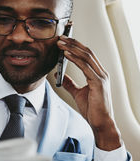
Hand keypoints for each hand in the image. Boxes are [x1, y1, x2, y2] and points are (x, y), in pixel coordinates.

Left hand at [57, 36, 120, 150]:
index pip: (87, 55)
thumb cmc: (92, 110)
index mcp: (98, 74)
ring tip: (60, 43)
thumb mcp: (78, 93)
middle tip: (60, 37)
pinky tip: (66, 54)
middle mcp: (101, 73)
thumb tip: (59, 76)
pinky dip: (75, 59)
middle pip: (87, 52)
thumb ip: (70, 83)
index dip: (76, 46)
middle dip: (73, 43)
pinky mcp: (98, 83)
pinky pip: (85, 67)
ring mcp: (101, 77)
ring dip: (72, 48)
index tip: (64, 40)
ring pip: (86, 56)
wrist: (100, 123)